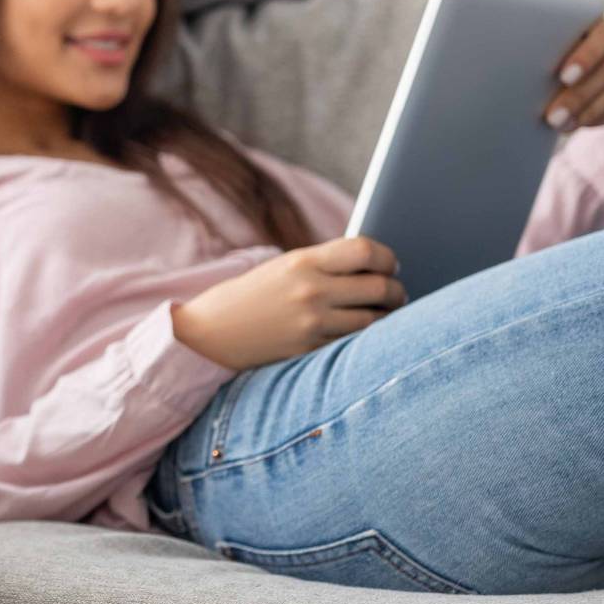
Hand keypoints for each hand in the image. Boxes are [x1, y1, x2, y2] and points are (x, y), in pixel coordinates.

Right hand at [171, 236, 406, 371]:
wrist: (207, 334)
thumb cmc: (250, 297)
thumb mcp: (283, 268)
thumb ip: (324, 266)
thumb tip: (374, 270)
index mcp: (303, 262)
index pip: (365, 251)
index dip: (387, 257)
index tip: (391, 263)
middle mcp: (311, 292)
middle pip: (379, 287)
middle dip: (396, 290)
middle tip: (396, 292)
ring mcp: (311, 325)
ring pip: (374, 321)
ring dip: (387, 318)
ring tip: (387, 314)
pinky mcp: (309, 352)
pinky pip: (353, 344)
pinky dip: (365, 339)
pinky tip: (366, 334)